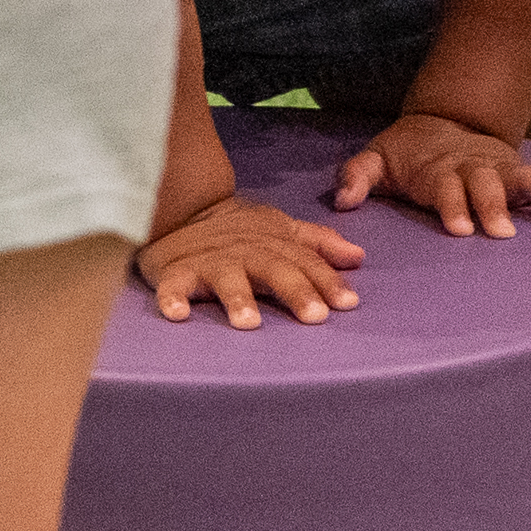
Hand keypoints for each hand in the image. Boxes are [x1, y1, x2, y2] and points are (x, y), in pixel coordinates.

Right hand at [137, 193, 365, 328]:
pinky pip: (173, 286)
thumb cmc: (237, 229)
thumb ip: (318, 243)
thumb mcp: (281, 229)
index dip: (327, 281)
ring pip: (226, 279)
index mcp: (273, 244)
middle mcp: (245, 253)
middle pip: (274, 270)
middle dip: (295, 291)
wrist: (180, 207)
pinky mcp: (175, 272)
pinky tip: (178, 314)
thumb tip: (358, 256)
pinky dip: (172, 298)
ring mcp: (210, 263)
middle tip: (315, 316)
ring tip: (249, 323)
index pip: (306, 262)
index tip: (348, 303)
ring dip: (237, 298)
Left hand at [334, 109, 530, 238]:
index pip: (445, 188)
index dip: (452, 205)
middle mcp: (474, 169)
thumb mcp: (376, 158)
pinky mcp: (520, 171)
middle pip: (487, 186)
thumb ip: (357, 176)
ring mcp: (501, 169)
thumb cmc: (406, 153)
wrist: (442, 121)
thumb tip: (343, 201)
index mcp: (439, 170)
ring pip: (525, 179)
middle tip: (503, 233)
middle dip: (494, 207)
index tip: (459, 229)